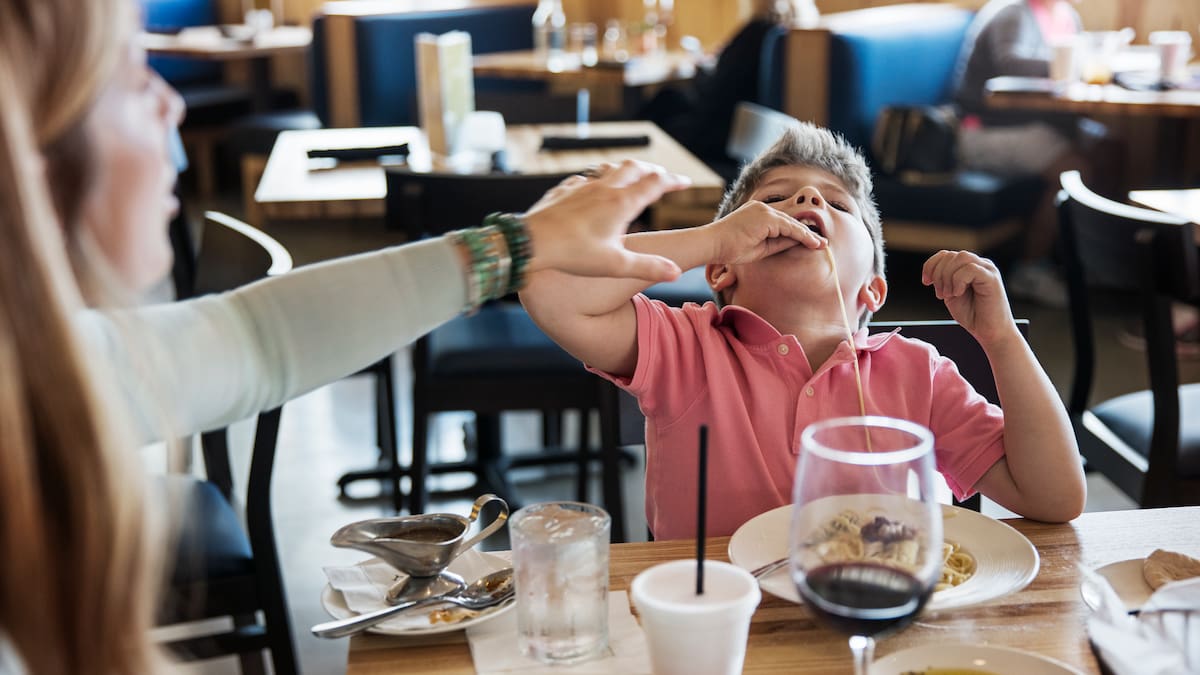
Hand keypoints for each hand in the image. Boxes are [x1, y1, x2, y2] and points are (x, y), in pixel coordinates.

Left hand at [522, 160, 688, 281]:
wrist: (530, 243)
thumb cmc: (572, 254)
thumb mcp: (615, 265)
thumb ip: (647, 266)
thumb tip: (675, 271)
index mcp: (621, 204)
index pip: (656, 184)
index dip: (674, 181)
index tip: (686, 182)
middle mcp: (603, 189)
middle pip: (635, 168)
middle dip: (652, 170)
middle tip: (661, 177)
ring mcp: (582, 187)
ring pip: (609, 169)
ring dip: (625, 170)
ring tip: (631, 177)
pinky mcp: (564, 192)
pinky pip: (584, 179)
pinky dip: (597, 180)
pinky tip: (592, 189)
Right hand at [705, 200, 822, 263]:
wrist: (712, 244)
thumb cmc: (729, 248)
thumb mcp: (760, 247)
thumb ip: (778, 243)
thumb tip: (798, 243)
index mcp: (758, 213)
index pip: (783, 222)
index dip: (799, 232)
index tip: (812, 242)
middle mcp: (762, 207)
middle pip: (790, 219)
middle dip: (808, 232)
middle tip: (823, 243)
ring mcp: (763, 210)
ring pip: (791, 223)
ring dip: (808, 234)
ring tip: (821, 244)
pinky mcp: (765, 217)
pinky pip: (788, 227)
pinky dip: (801, 235)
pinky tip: (812, 242)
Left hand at [921, 251, 1019, 346]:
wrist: (989, 332)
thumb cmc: (972, 315)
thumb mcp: (950, 293)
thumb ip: (943, 279)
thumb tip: (932, 270)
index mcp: (968, 267)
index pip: (945, 254)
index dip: (931, 265)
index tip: (926, 282)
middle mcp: (979, 264)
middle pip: (950, 255)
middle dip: (938, 274)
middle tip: (941, 294)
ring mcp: (987, 269)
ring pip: (961, 258)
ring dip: (948, 277)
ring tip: (949, 294)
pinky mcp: (992, 278)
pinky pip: (971, 269)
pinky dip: (959, 281)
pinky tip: (959, 293)